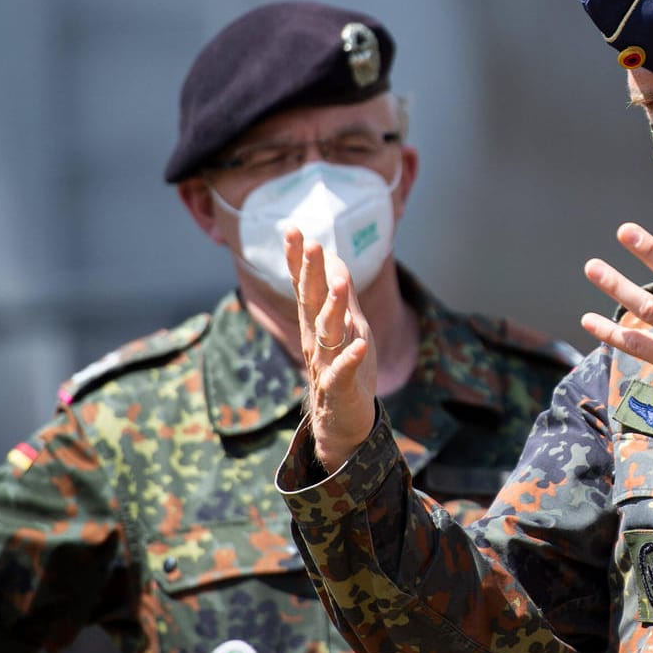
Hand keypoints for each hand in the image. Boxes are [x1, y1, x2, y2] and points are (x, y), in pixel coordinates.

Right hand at [285, 227, 376, 470]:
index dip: (298, 259)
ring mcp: (326, 364)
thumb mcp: (347, 327)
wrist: (341, 423)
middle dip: (310, 273)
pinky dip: (350, 358)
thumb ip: (341, 295)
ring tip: (339, 283)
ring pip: (327, 332)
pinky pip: (343, 372)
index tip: (292, 229)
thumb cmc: (344, 370)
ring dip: (333, 307)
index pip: (305, 286)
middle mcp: (316, 340)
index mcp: (316, 324)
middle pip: (312, 302)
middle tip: (310, 244)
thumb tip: (335, 258)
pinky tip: (360, 346)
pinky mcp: (339, 389)